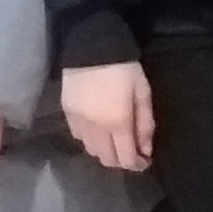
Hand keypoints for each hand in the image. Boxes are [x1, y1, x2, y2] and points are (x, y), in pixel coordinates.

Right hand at [61, 59, 152, 173]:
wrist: (92, 46)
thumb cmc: (124, 68)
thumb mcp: (142, 93)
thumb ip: (145, 124)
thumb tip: (146, 150)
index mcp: (118, 123)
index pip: (126, 158)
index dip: (136, 165)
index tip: (144, 161)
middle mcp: (96, 128)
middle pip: (107, 159)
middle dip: (121, 161)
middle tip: (131, 152)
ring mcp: (79, 122)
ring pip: (91, 151)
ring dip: (105, 152)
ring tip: (114, 141)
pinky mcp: (66, 114)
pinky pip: (78, 137)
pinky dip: (90, 140)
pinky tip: (97, 130)